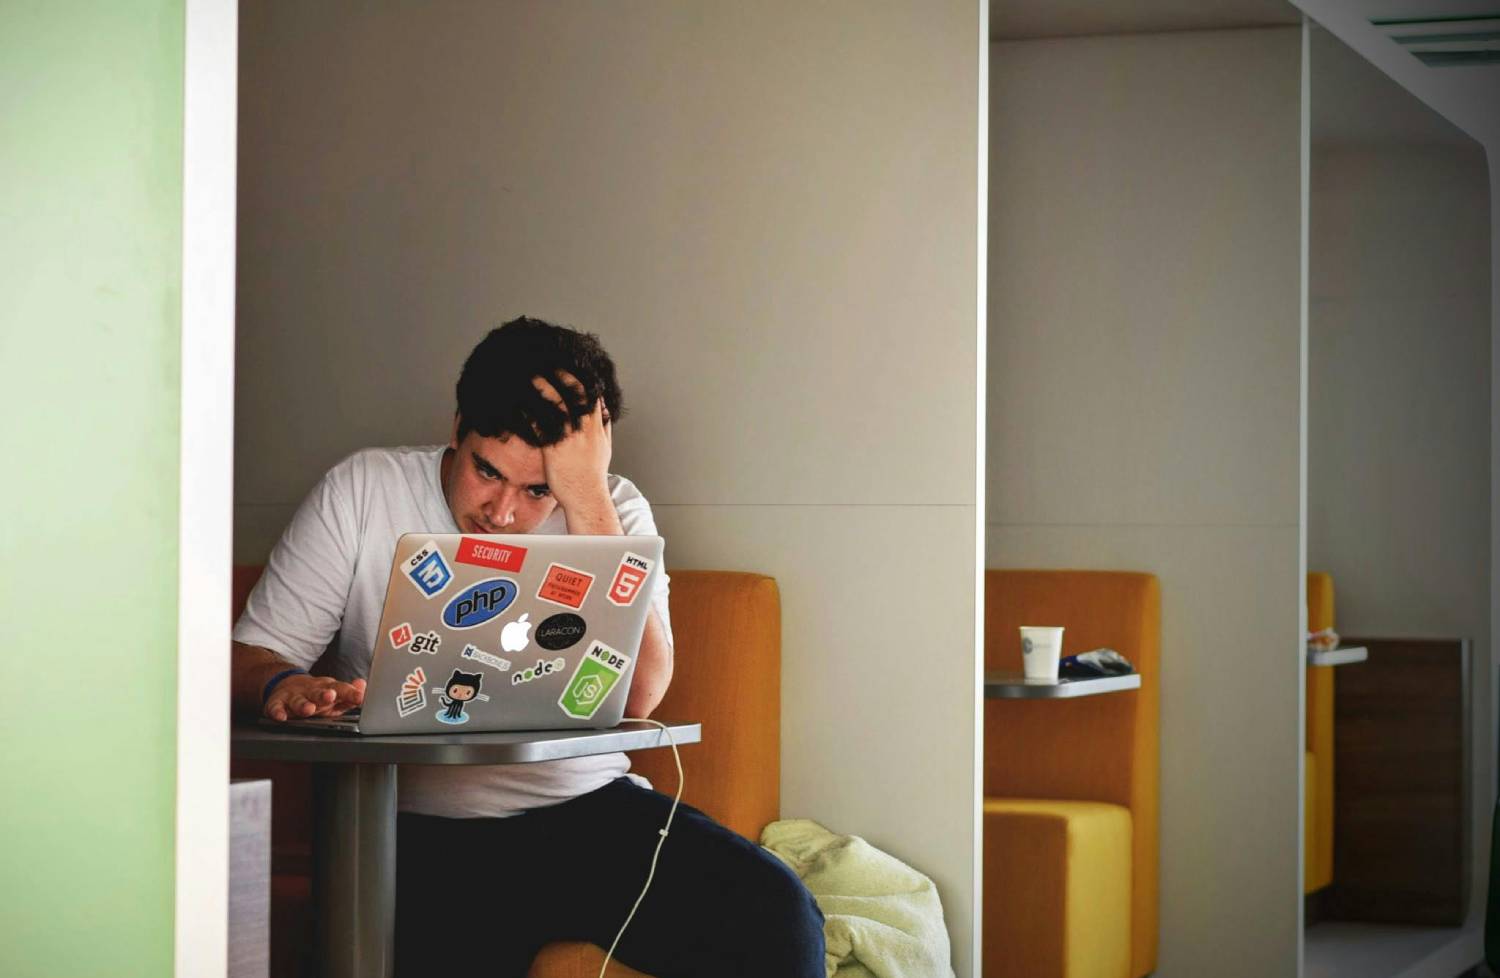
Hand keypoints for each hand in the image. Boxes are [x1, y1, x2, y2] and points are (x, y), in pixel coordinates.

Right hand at [264, 674, 366, 721]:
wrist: (287, 685)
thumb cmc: (316, 695)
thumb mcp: (334, 694)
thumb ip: (350, 694)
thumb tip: (364, 686)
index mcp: (327, 688)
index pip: (341, 689)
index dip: (351, 693)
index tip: (360, 697)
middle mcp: (311, 691)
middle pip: (318, 692)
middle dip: (324, 695)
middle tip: (331, 696)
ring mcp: (294, 696)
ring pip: (298, 700)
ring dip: (303, 705)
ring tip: (308, 709)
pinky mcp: (277, 702)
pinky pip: (275, 707)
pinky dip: (277, 712)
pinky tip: (280, 717)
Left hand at [532, 370, 612, 511]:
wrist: (586, 497)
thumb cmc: (592, 475)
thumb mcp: (605, 447)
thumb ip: (604, 426)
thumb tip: (604, 411)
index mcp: (597, 427)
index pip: (592, 394)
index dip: (581, 377)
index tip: (570, 366)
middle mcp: (585, 429)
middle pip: (575, 393)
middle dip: (563, 375)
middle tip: (549, 363)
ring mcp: (570, 438)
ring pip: (557, 404)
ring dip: (544, 387)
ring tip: (532, 375)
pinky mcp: (554, 449)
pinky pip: (541, 425)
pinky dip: (531, 412)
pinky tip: (521, 403)